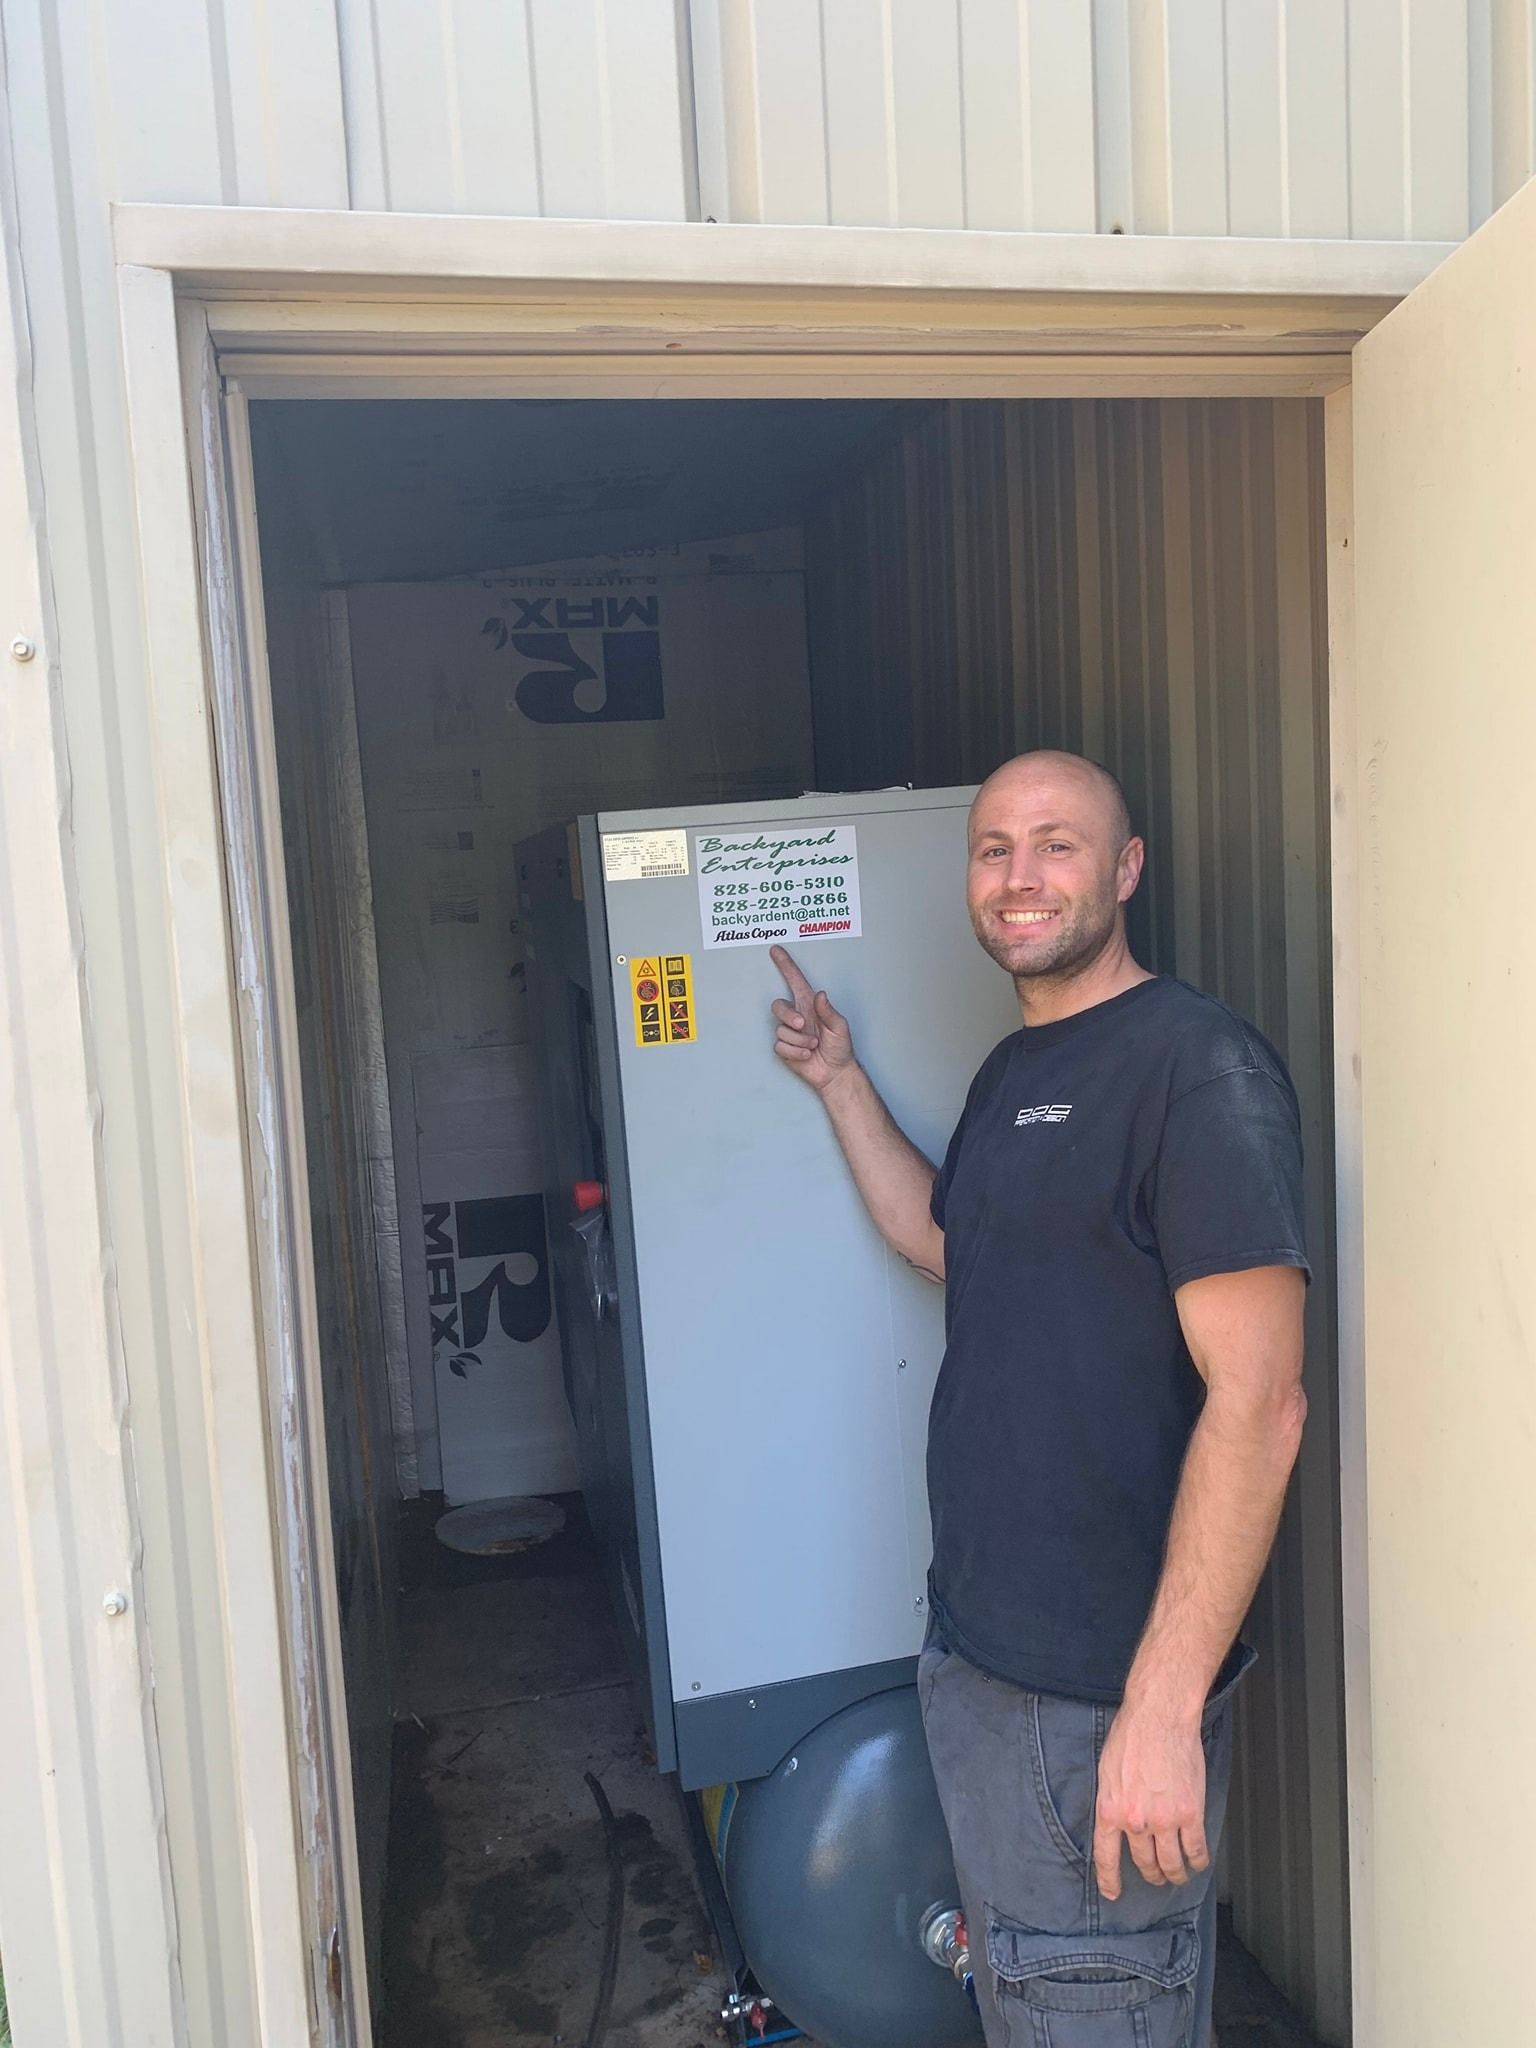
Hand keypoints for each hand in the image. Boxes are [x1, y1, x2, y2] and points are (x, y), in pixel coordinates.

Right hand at [769, 945, 856, 1094]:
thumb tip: (820, 995)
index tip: (776, 951)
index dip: (786, 966)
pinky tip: (807, 1054)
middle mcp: (798, 1016)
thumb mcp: (840, 1027)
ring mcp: (789, 1032)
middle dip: (788, 1016)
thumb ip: (829, 1011)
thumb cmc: (840, 1047)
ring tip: (814, 1045)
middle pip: (778, 1006)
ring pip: (781, 1030)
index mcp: (810, 1005)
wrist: (835, 1072)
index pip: (795, 981)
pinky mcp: (784, 1047)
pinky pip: (780, 1045)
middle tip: (803, 1025)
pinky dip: (796, 1051)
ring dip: (800, 1040)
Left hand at [1092, 1699, 1208, 1898]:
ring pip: (1171, 1863)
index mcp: (1110, 1810)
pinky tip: (1197, 1862)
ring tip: (1177, 1875)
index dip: (1110, 1879)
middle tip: (1156, 1876)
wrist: (1159, 1718)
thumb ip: (1113, 1802)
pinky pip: (1196, 1850)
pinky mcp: (1190, 1814)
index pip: (1107, 1856)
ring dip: (1175, 1874)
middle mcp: (1136, 1822)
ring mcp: (1165, 1820)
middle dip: (1151, 1874)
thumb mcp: (1107, 1772)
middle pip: (1144, 1862)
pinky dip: (1198, 1861)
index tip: (1113, 1893)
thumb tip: (1119, 1822)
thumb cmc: (1131, 1736)